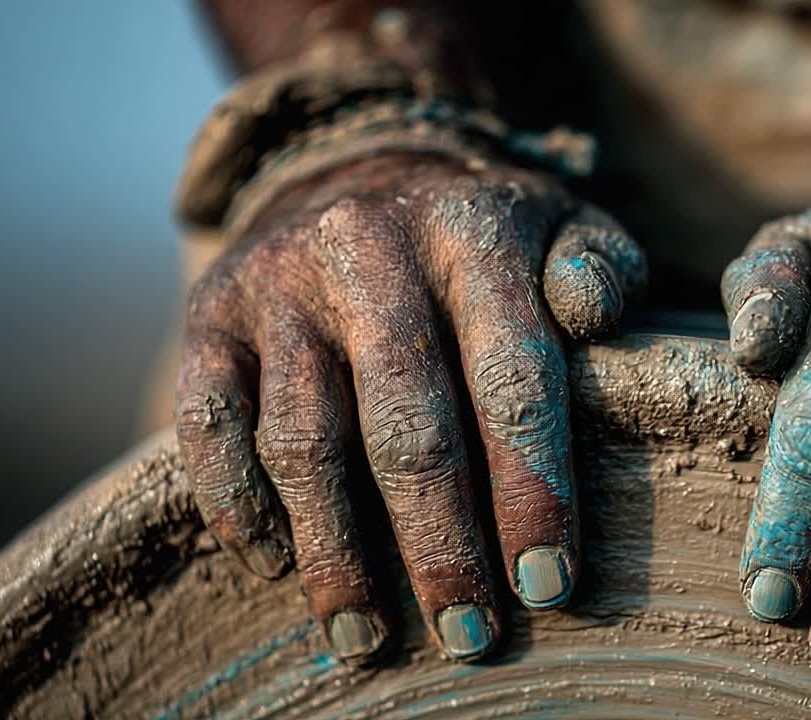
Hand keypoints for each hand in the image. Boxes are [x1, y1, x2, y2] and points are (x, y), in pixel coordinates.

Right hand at [175, 154, 645, 663]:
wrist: (357, 168)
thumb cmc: (482, 234)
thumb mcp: (562, 226)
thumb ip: (600, 269)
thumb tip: (592, 313)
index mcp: (475, 232)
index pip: (513, 380)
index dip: (531, 491)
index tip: (548, 585)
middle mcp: (371, 248)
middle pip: (407, 426)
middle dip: (441, 547)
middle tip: (469, 635)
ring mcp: (281, 282)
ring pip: (305, 440)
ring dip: (337, 554)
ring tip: (368, 637)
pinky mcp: (210, 313)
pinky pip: (209, 425)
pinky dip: (238, 505)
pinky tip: (277, 565)